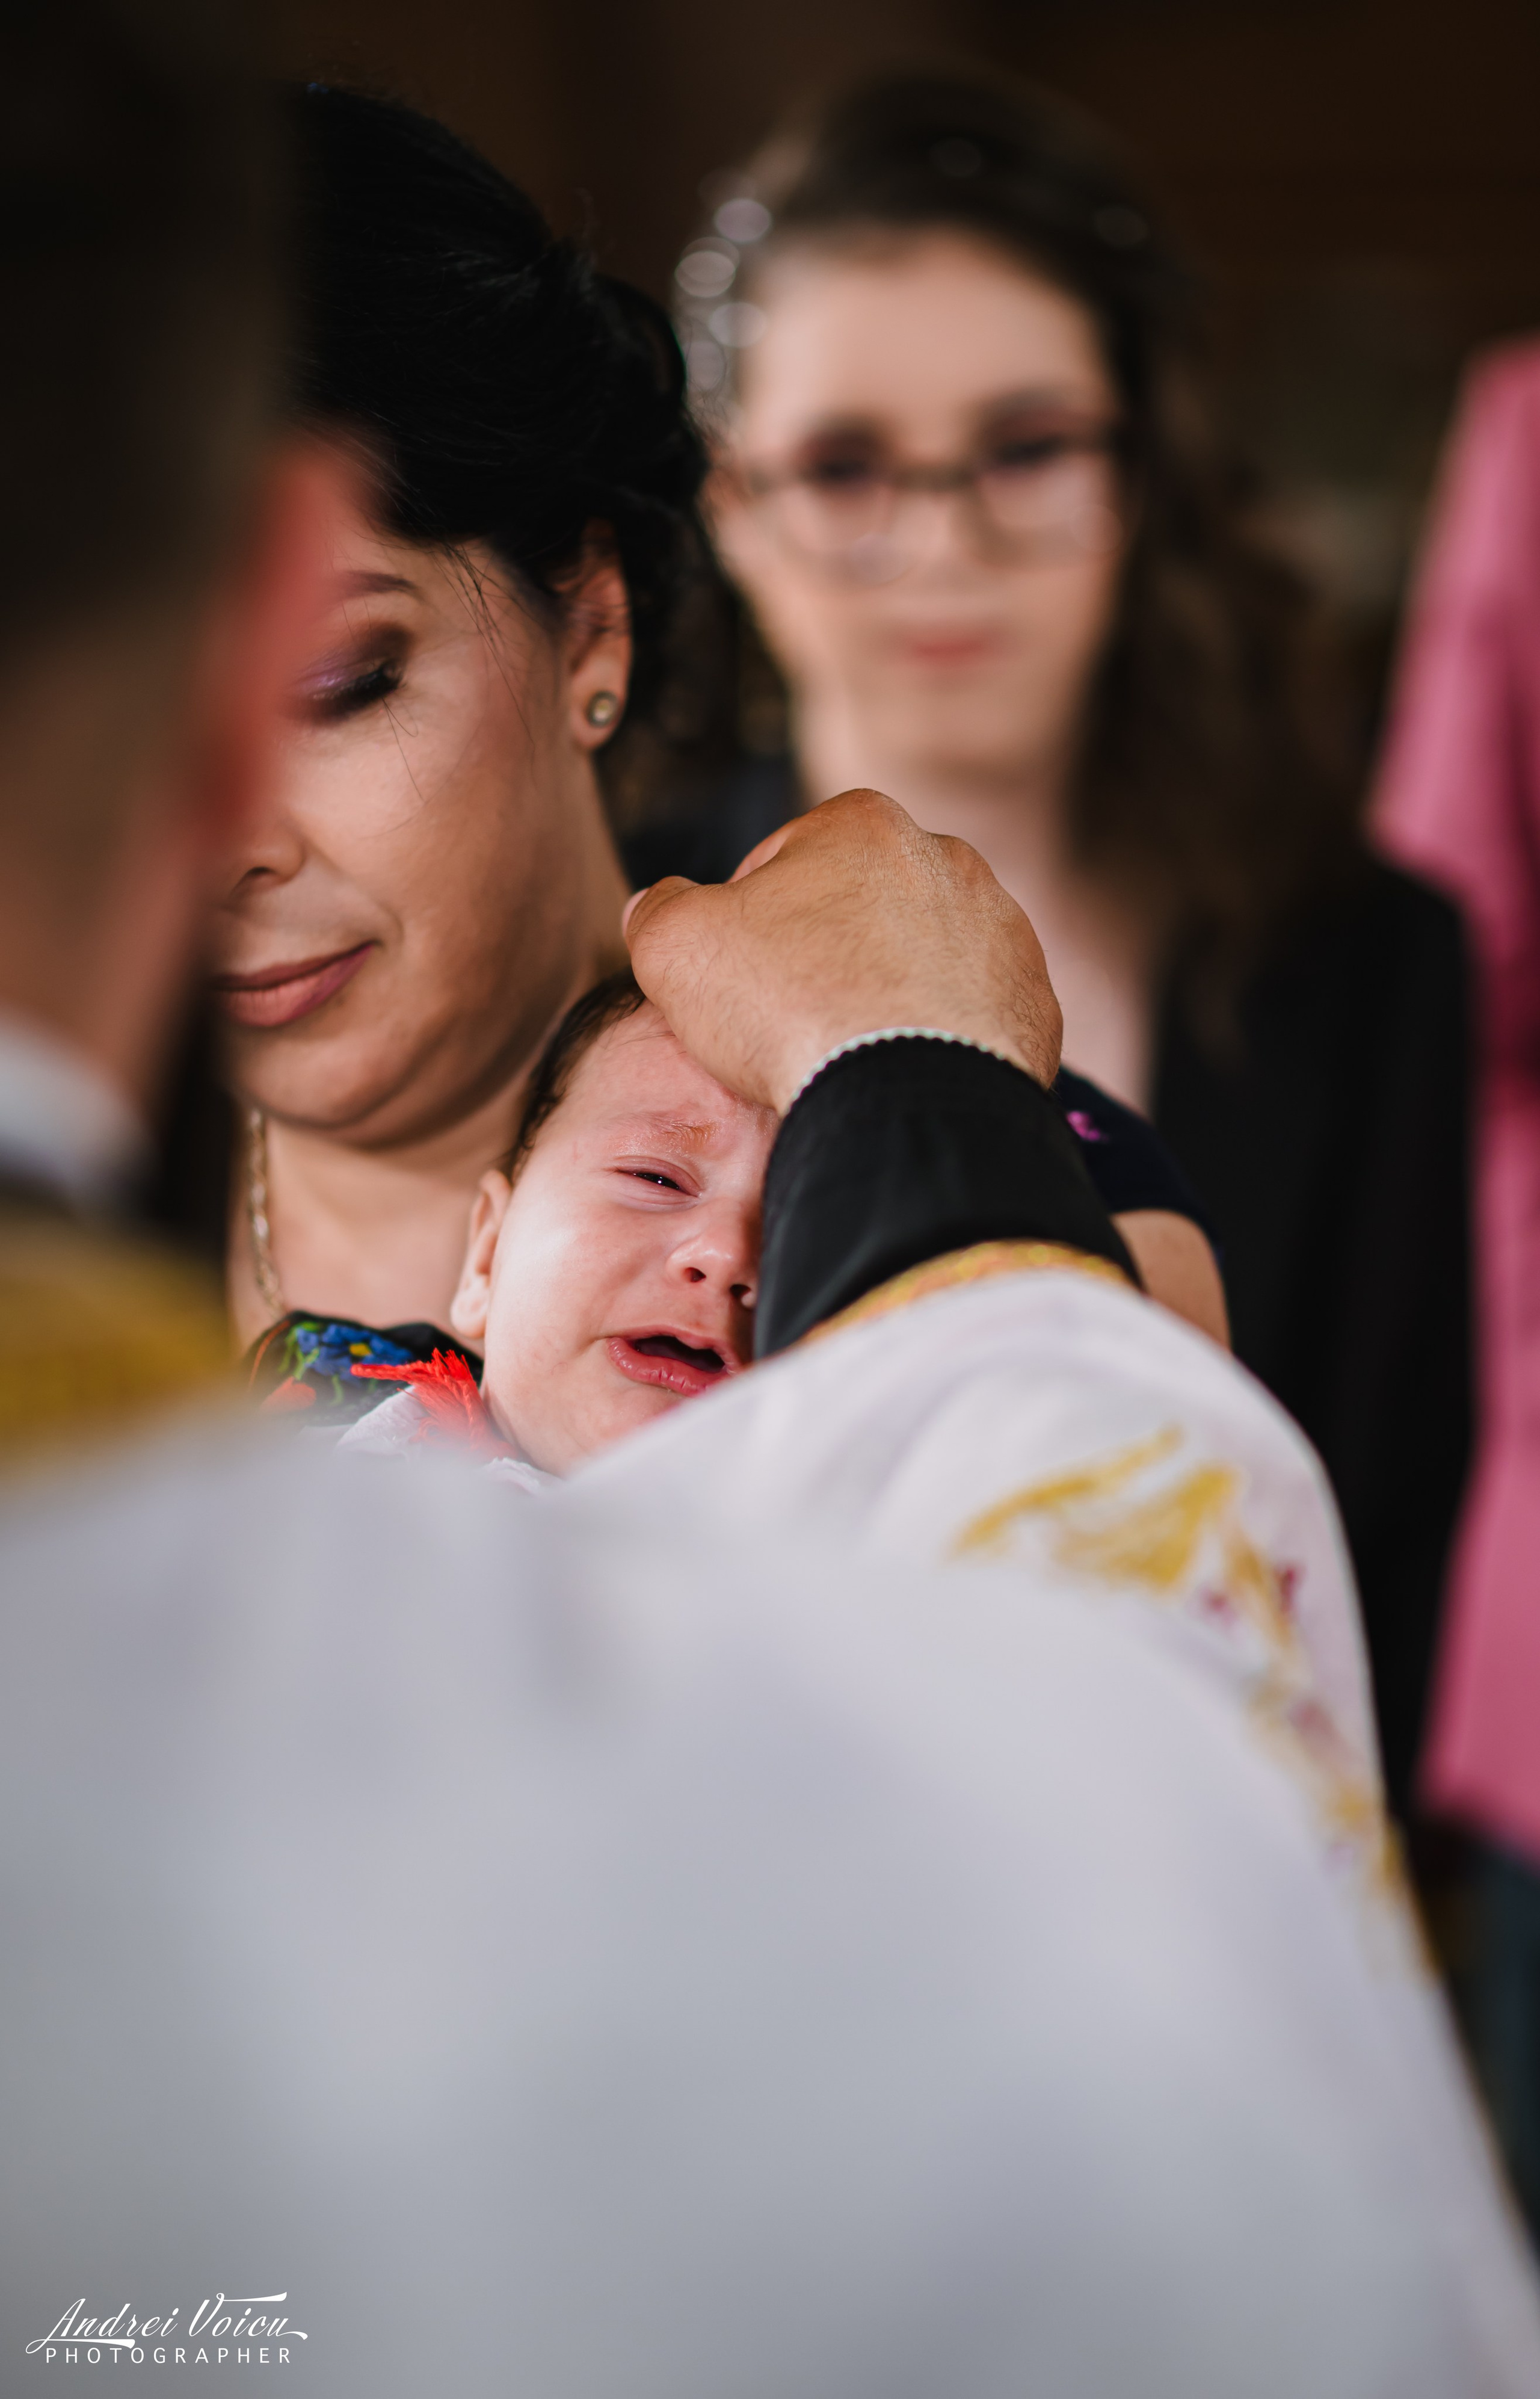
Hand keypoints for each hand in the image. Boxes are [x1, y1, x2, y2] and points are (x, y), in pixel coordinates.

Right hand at [623, 790, 1062, 1112]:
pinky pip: (971, 1014)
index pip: (782, 863)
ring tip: (851, 1054)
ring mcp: (1002, 929)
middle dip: (827, 953)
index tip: (741, 980)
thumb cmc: (789, 1006)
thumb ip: (657, 910)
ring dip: (887, 993)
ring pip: (921, 958)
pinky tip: (904, 1074)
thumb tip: (654, 904)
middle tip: (792, 1022)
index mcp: (862, 822)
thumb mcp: (677, 947)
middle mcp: (947, 857)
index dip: (746, 924)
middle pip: (859, 908)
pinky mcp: (1034, 1000)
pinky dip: (939, 1038)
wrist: (908, 1097)